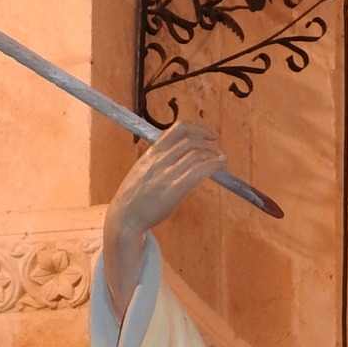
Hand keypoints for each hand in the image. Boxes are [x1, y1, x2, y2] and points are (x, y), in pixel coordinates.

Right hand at [102, 121, 227, 317]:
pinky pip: (197, 171)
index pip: (177, 130)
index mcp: (152, 153)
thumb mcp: (144, 172)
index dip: (198, 129)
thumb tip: (177, 161)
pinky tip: (220, 167)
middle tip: (218, 152)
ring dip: (214, 155)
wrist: (125, 217)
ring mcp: (167, 173)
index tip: (209, 136)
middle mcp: (160, 159)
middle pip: (191, 141)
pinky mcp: (174, 189)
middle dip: (209, 143)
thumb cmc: (135, 198)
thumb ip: (159, 164)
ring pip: (196, 154)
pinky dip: (213, 165)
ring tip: (222, 161)